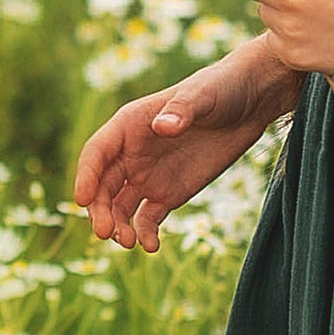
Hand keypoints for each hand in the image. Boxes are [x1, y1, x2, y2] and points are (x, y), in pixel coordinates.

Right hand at [73, 41, 295, 252]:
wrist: (250, 102)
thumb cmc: (221, 88)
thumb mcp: (202, 95)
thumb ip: (182, 110)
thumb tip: (163, 127)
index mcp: (129, 125)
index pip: (97, 153)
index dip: (86, 176)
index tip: (82, 200)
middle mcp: (132, 154)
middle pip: (103, 186)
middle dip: (100, 210)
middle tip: (106, 233)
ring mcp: (148, 176)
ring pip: (120, 206)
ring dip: (118, 226)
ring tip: (128, 243)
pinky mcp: (169, 194)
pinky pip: (148, 218)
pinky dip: (146, 233)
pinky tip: (151, 246)